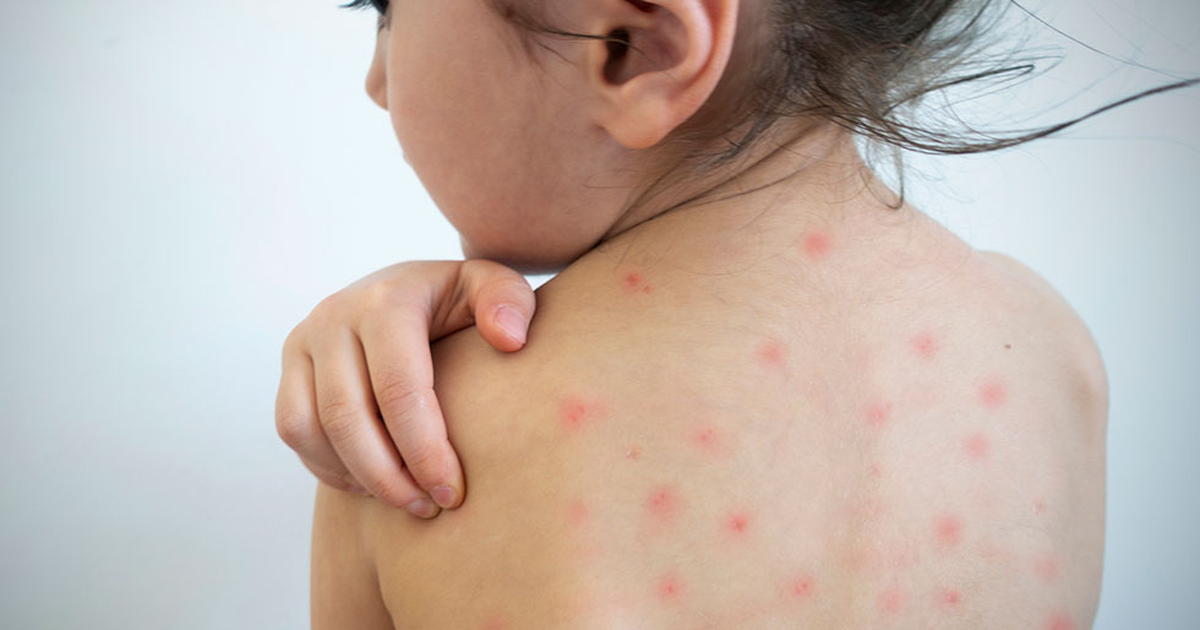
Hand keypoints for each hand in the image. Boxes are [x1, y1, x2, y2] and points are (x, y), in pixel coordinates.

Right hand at [275, 259, 535, 517]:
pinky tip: (373, 482)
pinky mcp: (290, 367)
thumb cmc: (461, 303)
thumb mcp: (493, 288)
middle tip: (429, 508)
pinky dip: (328, 465)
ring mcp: (304, 341)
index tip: (453, 492)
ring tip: (404, 499)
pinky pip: (293, 430)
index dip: (425, 450)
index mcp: (388, 301)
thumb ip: (509, 301)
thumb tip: (509, 340)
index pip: (398, 390)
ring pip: (310, 428)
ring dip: (355, 475)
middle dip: (388, 476)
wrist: (409, 290)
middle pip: (348, 416)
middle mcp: (335, 315)